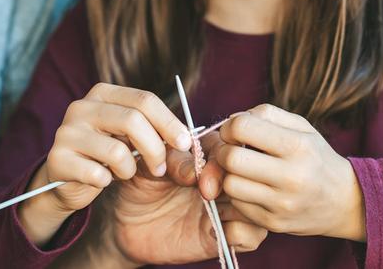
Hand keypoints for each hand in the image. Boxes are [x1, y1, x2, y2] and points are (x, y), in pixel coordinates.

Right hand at [18, 84, 192, 245]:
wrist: (68, 179)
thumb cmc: (107, 156)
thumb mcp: (133, 140)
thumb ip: (159, 137)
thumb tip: (191, 146)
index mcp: (103, 94)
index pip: (144, 99)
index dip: (169, 122)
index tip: (186, 143)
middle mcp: (81, 106)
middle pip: (133, 120)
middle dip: (156, 149)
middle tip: (161, 168)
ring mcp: (66, 131)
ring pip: (116, 151)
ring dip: (129, 170)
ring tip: (124, 172)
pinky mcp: (57, 158)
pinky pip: (97, 174)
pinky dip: (106, 181)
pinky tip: (100, 180)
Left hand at [101, 139, 267, 265]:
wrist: (124, 222)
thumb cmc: (138, 185)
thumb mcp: (148, 165)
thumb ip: (171, 161)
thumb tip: (195, 172)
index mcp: (209, 155)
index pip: (233, 148)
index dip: (221, 157)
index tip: (197, 171)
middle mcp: (223, 180)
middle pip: (251, 175)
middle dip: (232, 182)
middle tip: (204, 191)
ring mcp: (226, 208)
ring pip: (258, 204)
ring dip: (240, 206)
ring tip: (210, 207)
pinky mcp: (224, 236)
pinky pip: (251, 235)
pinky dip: (241, 231)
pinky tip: (216, 230)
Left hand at [212, 104, 365, 240]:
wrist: (345, 202)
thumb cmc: (315, 157)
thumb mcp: (301, 128)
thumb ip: (265, 114)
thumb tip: (231, 120)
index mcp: (298, 146)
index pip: (242, 127)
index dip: (229, 127)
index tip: (234, 133)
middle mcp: (292, 176)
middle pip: (231, 158)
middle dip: (223, 151)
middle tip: (231, 152)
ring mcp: (283, 203)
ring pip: (230, 185)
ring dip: (229, 175)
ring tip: (241, 171)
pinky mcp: (274, 223)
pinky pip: (237, 205)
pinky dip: (238, 195)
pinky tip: (251, 189)